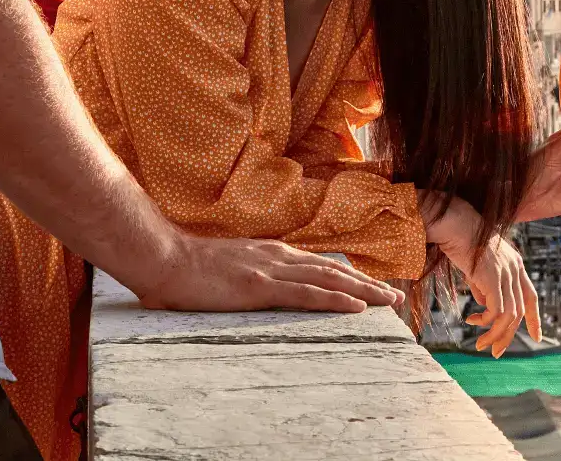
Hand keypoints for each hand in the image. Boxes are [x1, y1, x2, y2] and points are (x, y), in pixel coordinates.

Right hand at [139, 234, 406, 314]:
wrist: (165, 258)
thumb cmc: (190, 268)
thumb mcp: (230, 266)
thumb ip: (250, 272)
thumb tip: (260, 285)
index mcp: (271, 253)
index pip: (320, 265)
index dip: (349, 276)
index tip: (372, 287)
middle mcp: (278, 256)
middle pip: (333, 271)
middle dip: (367, 284)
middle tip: (396, 297)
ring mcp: (270, 270)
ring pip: (328, 280)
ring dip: (362, 292)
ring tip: (387, 302)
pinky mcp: (259, 286)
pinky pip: (305, 295)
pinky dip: (334, 300)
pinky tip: (355, 307)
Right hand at [424, 196, 539, 356]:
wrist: (456, 223)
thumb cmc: (463, 240)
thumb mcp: (479, 266)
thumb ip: (485, 284)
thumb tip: (484, 305)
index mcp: (515, 264)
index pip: (531, 296)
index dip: (535, 318)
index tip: (538, 336)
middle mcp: (515, 269)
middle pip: (519, 311)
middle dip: (508, 336)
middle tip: (495, 352)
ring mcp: (506, 273)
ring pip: (509, 316)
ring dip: (495, 334)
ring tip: (481, 345)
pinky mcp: (494, 279)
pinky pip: (495, 311)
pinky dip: (485, 322)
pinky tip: (471, 320)